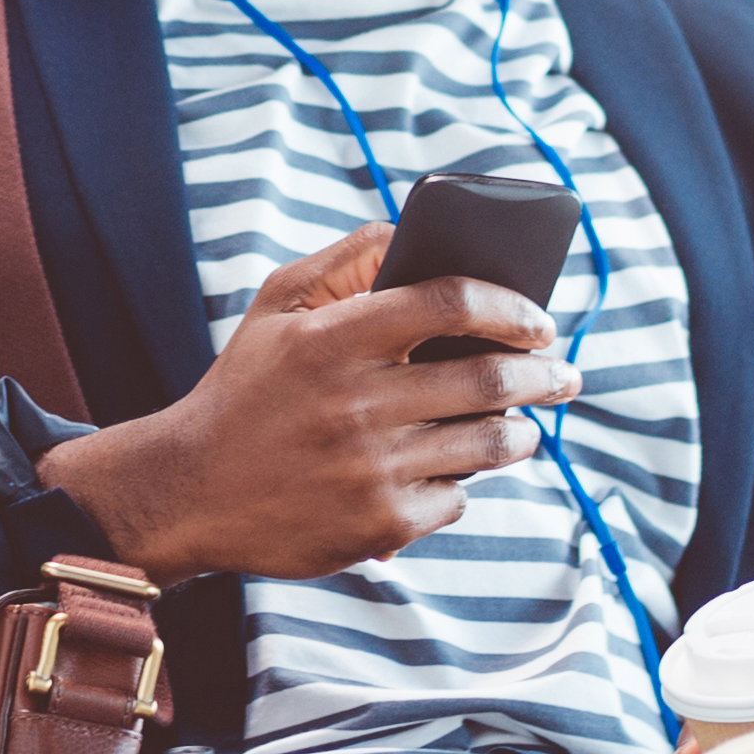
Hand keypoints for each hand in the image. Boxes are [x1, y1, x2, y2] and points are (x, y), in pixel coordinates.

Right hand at [36, 221, 578, 580]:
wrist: (188, 491)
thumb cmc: (243, 391)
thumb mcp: (276, 306)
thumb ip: (346, 260)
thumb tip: (411, 229)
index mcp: (335, 338)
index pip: (450, 302)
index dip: (509, 306)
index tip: (538, 319)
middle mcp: (358, 403)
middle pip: (489, 379)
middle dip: (545, 375)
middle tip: (565, 375)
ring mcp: (372, 468)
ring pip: (487, 445)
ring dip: (521, 433)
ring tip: (527, 427)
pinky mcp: (378, 524)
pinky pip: (454, 499)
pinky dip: (461, 485)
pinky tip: (453, 474)